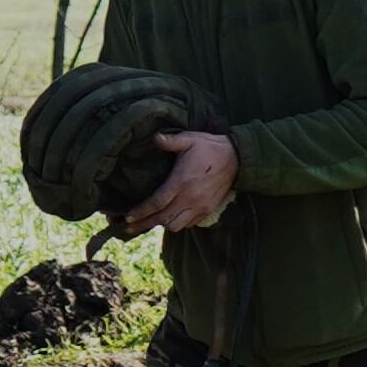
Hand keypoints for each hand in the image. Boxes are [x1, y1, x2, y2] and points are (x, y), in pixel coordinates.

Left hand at [124, 128, 238, 234]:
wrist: (237, 159)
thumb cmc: (210, 148)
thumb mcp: (190, 139)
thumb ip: (171, 141)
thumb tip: (155, 138)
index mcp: (181, 182)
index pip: (157, 203)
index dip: (141, 212)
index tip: (128, 217)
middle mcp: (189, 198)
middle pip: (163, 219)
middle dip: (144, 224)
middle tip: (128, 228)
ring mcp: (200, 206)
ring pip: (176, 225)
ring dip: (162, 224)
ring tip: (150, 222)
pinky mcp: (207, 210)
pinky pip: (188, 224)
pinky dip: (177, 224)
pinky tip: (170, 218)